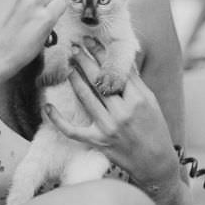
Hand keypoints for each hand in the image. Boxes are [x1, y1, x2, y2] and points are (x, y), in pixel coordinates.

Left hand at [44, 52, 177, 192]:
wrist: (156, 164)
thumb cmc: (155, 130)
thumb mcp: (151, 102)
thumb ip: (135, 82)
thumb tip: (122, 60)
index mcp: (139, 98)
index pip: (116, 69)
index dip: (101, 53)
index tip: (90, 40)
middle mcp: (123, 111)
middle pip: (99, 79)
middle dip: (85, 59)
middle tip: (74, 46)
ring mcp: (109, 127)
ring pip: (86, 96)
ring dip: (75, 77)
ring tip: (69, 64)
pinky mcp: (98, 141)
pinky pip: (73, 130)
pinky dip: (58, 119)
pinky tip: (48, 107)